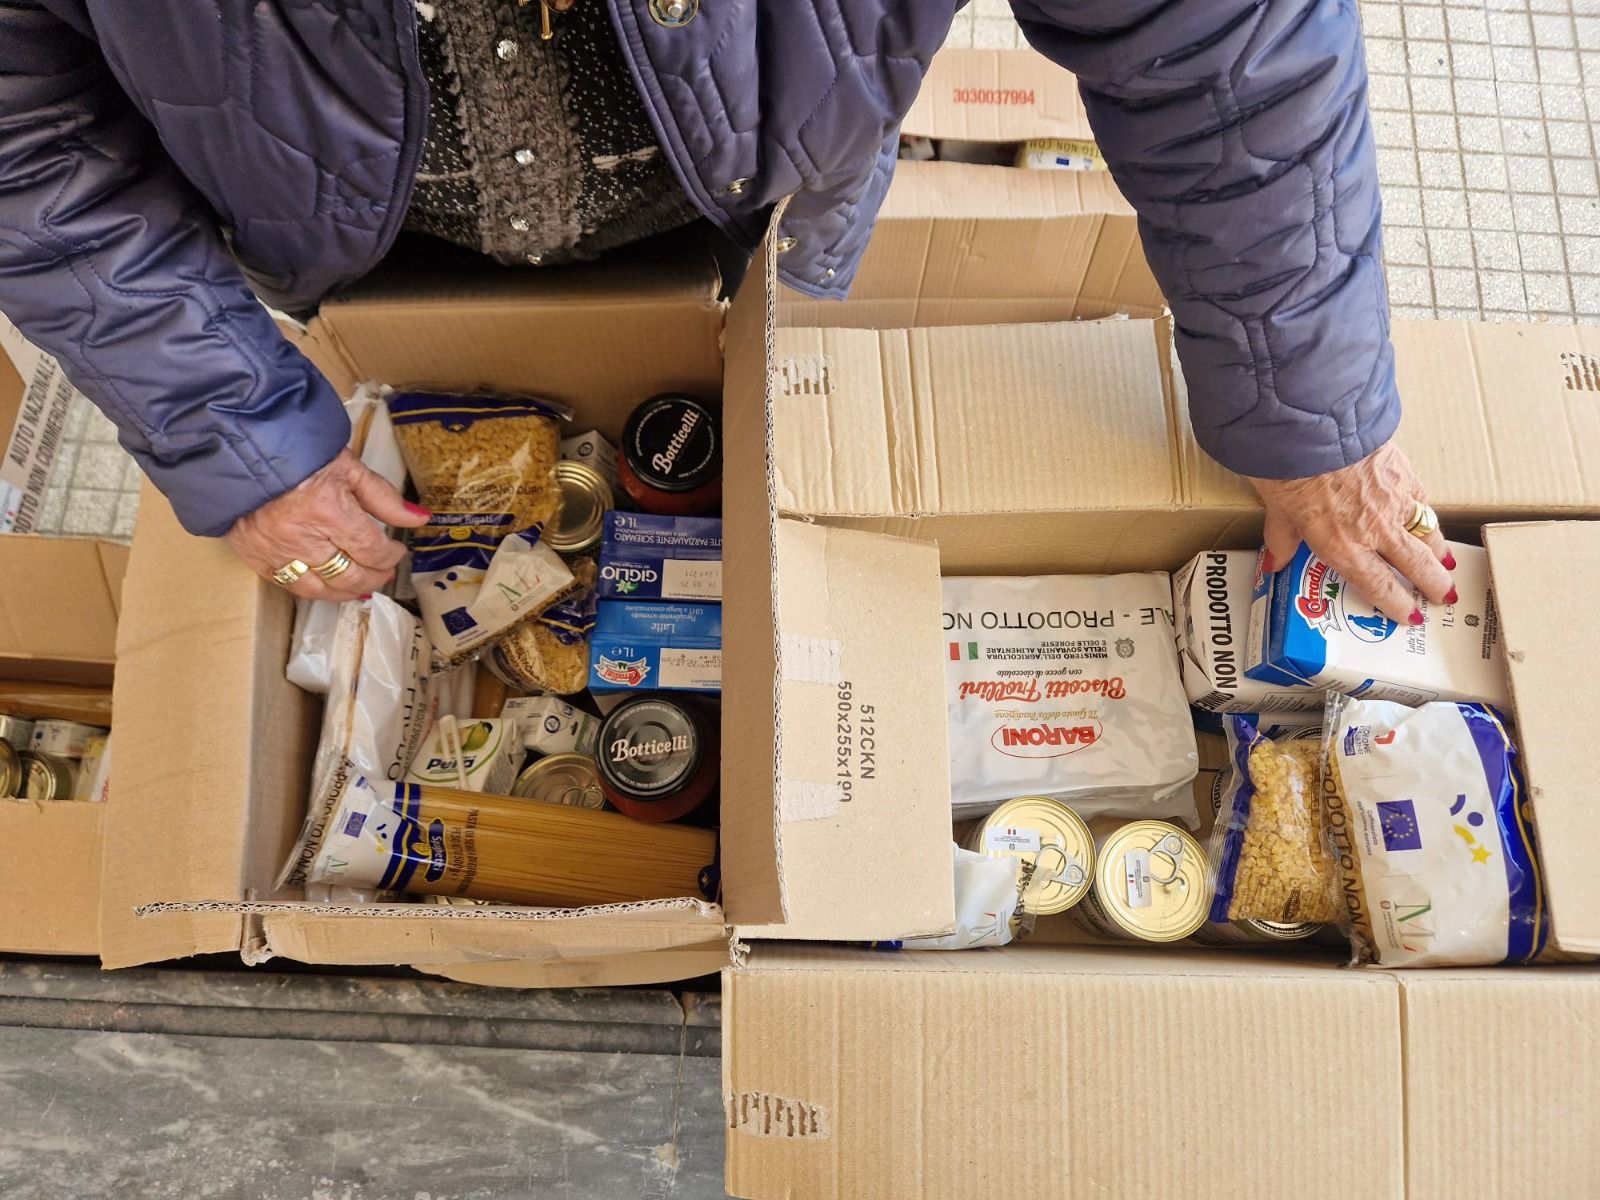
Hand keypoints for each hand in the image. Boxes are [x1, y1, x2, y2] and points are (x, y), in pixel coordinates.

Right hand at [225, 449, 429, 601]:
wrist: (240, 448)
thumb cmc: (298, 453)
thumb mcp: (348, 467)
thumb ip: (384, 497)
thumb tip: (419, 518)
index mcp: (328, 509)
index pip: (371, 550)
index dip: (389, 556)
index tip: (396, 551)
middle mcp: (301, 536)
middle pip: (349, 576)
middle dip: (374, 577)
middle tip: (384, 571)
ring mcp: (275, 550)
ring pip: (319, 589)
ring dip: (346, 591)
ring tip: (361, 585)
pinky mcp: (254, 556)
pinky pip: (288, 585)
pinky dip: (312, 588)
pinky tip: (327, 585)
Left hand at [1250, 441, 1454, 625]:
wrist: (1312, 426)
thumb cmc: (1288, 470)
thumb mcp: (1276, 511)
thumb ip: (1282, 539)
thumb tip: (1275, 562)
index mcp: (1343, 547)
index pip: (1379, 585)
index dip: (1397, 603)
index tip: (1410, 615)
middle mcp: (1375, 530)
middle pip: (1415, 564)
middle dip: (1433, 584)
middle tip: (1444, 597)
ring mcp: (1395, 501)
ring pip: (1427, 533)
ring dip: (1438, 551)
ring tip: (1446, 563)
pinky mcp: (1404, 472)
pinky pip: (1422, 500)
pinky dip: (1427, 513)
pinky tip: (1429, 517)